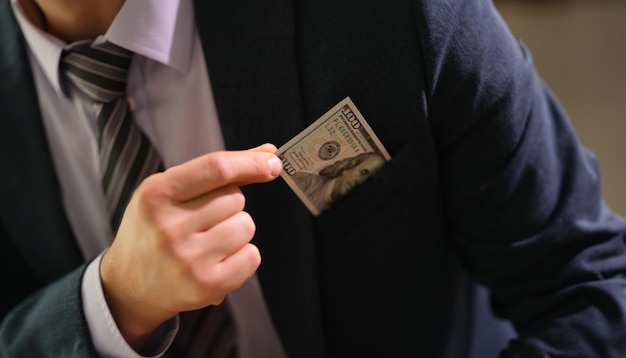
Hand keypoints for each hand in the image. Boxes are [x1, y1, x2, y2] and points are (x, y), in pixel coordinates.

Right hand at [99, 143, 281, 350]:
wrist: (129, 287)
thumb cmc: (154, 230)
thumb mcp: (169, 191)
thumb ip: (216, 171)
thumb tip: (268, 152)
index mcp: (156, 195)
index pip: (216, 169)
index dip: (251, 162)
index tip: (273, 161)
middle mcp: (169, 227)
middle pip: (235, 197)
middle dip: (229, 204)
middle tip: (202, 221)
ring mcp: (188, 259)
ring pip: (246, 225)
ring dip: (237, 230)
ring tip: (208, 241)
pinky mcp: (207, 285)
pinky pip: (252, 256)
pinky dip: (243, 256)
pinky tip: (217, 260)